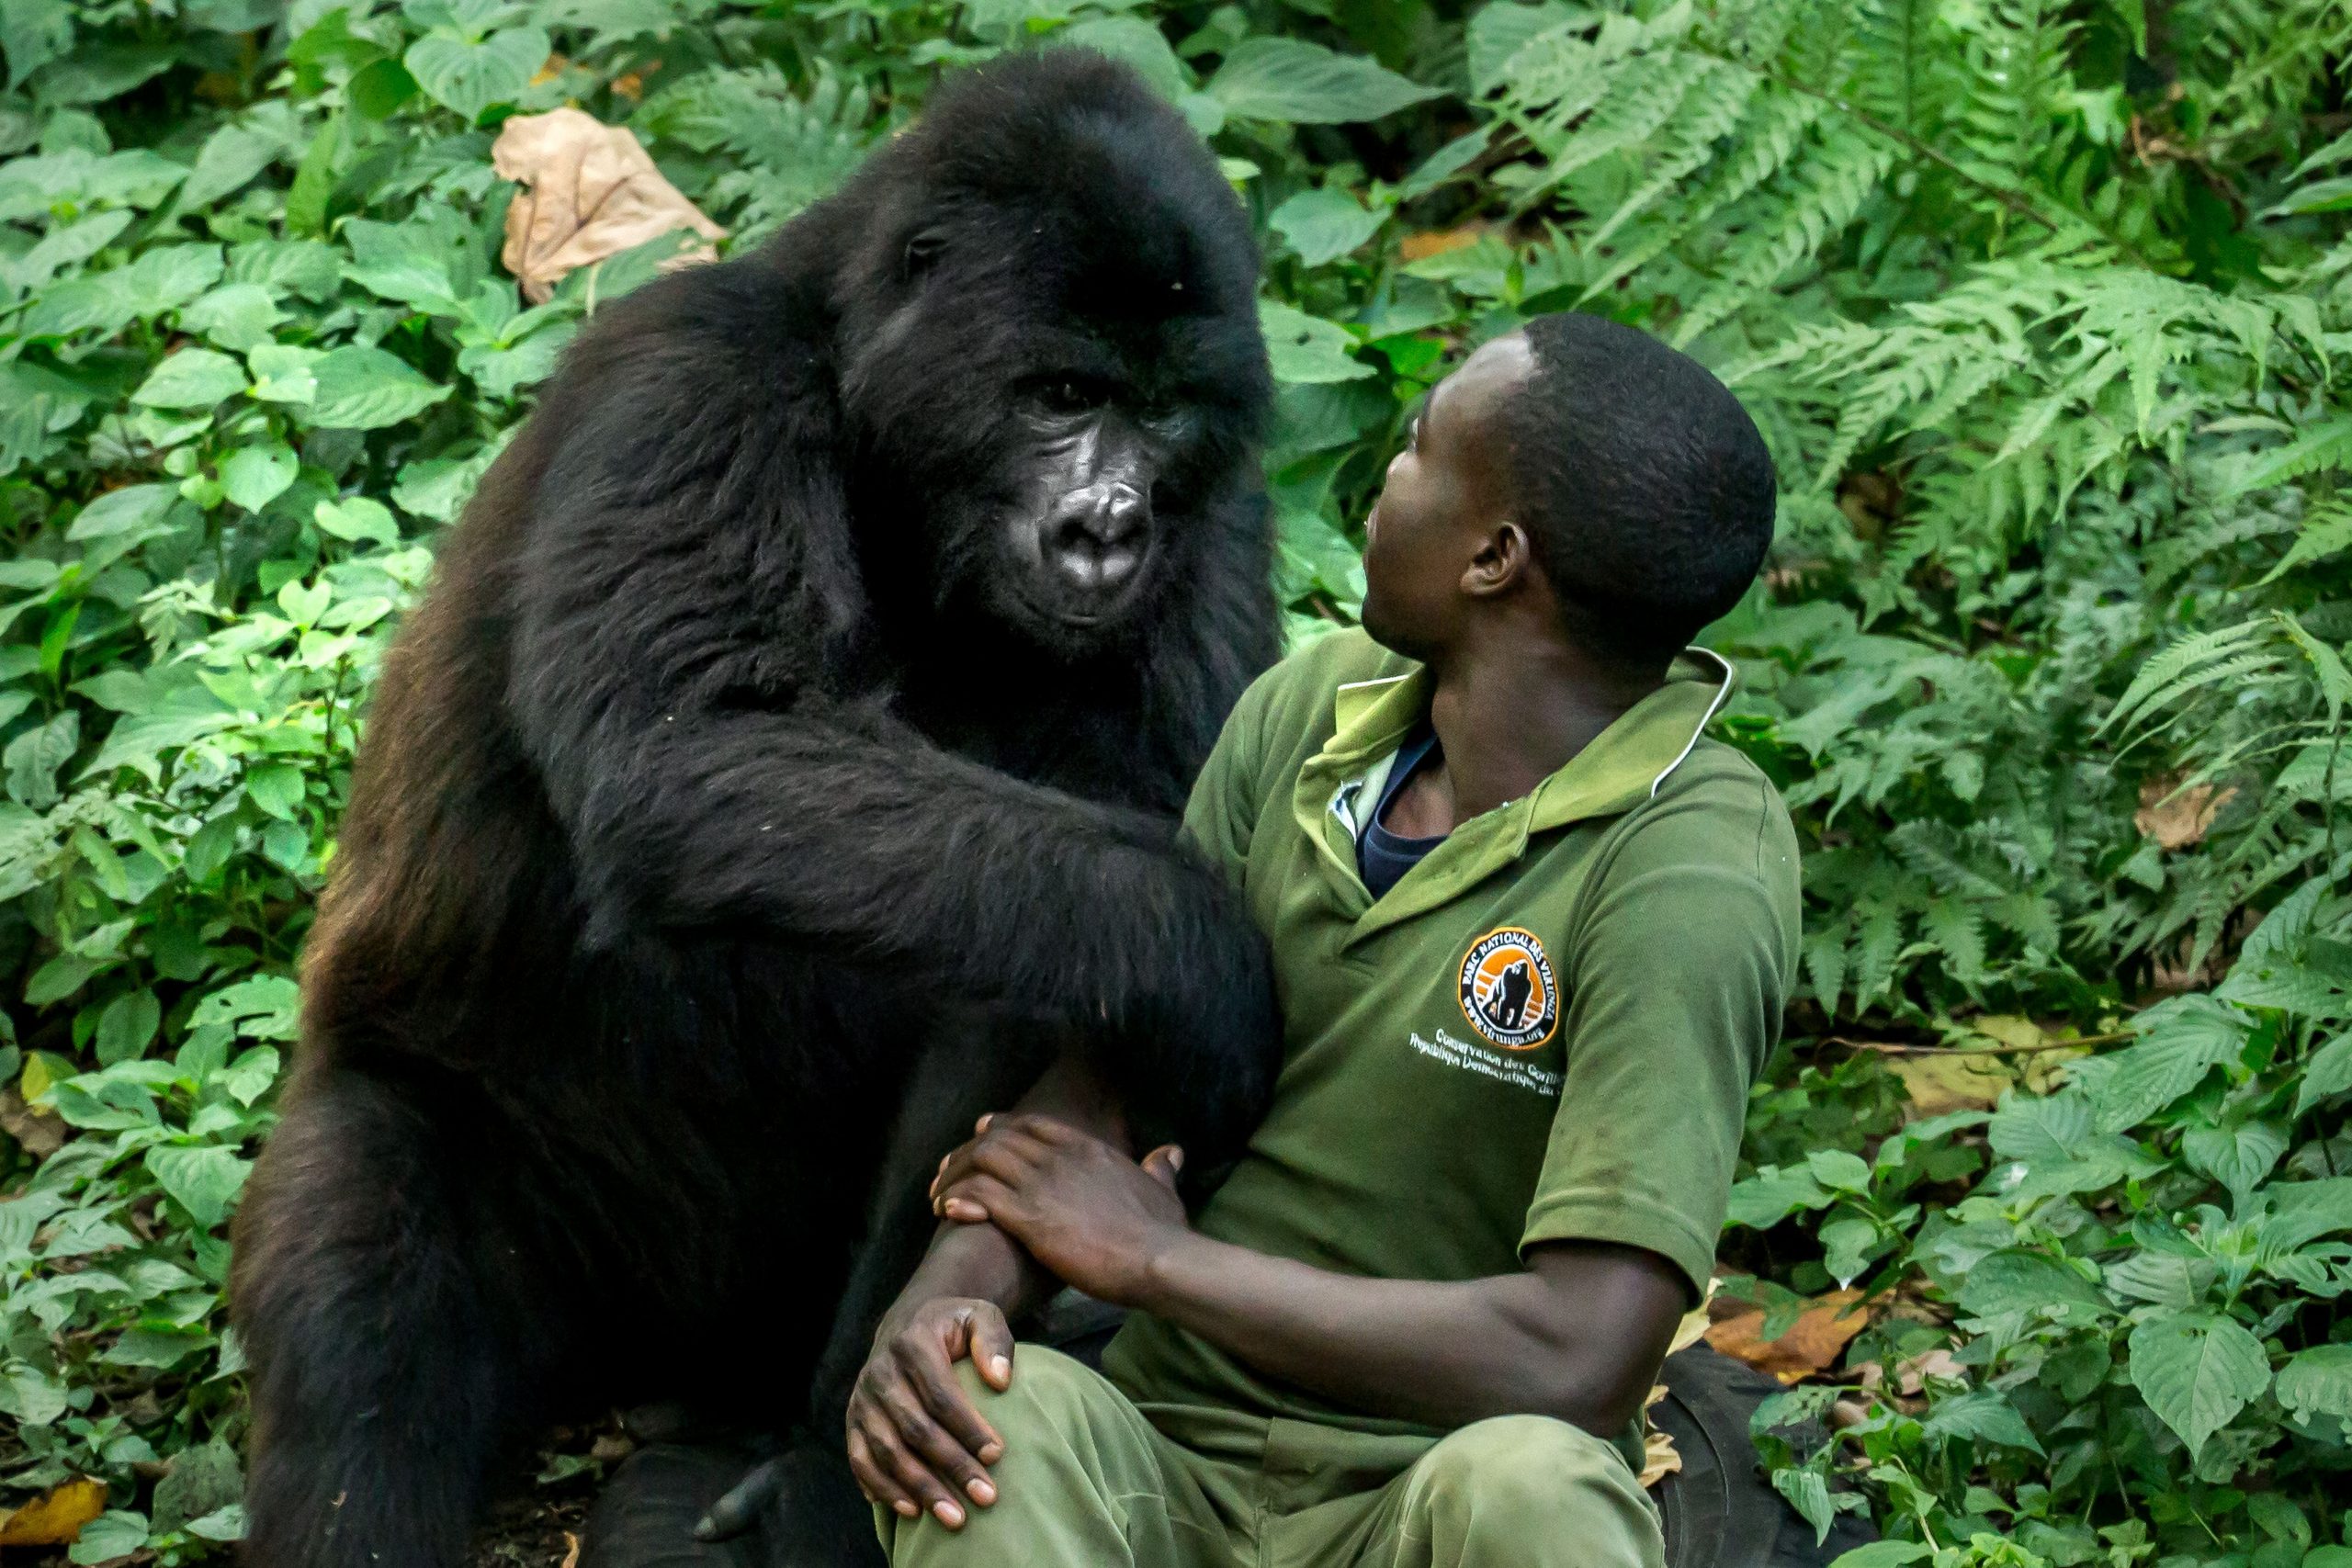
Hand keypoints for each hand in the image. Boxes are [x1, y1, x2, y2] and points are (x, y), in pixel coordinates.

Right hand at [842, 1294, 1015, 1529]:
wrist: (908, 1323)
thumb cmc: (953, 1327)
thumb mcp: (979, 1316)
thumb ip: (993, 1339)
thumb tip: (1001, 1380)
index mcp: (912, 1344)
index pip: (940, 1395)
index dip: (968, 1428)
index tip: (997, 1455)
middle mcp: (880, 1372)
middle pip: (915, 1429)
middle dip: (952, 1467)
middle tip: (986, 1497)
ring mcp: (862, 1399)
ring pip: (887, 1452)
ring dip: (921, 1489)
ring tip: (955, 1518)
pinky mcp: (852, 1421)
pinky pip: (860, 1461)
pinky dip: (883, 1488)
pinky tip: (911, 1511)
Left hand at [930, 1114, 1188, 1305]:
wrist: (1158, 1259)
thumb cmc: (1162, 1232)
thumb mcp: (1163, 1190)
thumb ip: (1161, 1169)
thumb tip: (1171, 1153)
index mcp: (1086, 1149)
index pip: (1030, 1124)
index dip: (1000, 1127)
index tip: (980, 1135)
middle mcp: (1059, 1158)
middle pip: (996, 1138)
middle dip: (965, 1153)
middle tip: (948, 1173)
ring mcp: (1043, 1185)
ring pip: (981, 1161)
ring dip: (954, 1176)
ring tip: (938, 1197)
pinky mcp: (1030, 1218)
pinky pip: (981, 1194)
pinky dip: (959, 1197)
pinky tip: (948, 1210)